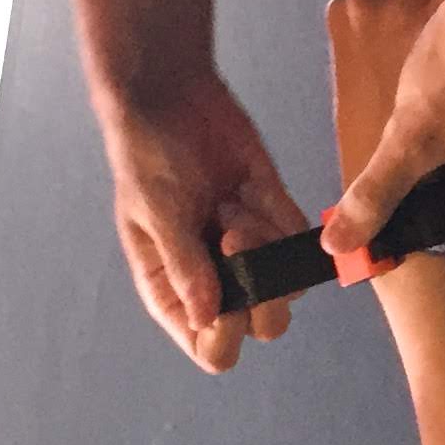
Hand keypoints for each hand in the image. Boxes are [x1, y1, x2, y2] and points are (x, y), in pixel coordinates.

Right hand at [98, 69, 308, 373]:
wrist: (171, 96)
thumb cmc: (146, 155)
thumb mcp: (156, 211)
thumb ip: (184, 263)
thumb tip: (207, 319)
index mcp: (174, 291)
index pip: (211, 348)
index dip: (227, 335)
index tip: (227, 294)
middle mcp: (216, 279)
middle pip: (261, 325)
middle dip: (263, 294)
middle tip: (237, 239)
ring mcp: (249, 250)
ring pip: (288, 283)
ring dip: (269, 246)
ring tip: (234, 205)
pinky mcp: (273, 215)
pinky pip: (298, 238)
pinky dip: (281, 218)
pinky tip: (250, 188)